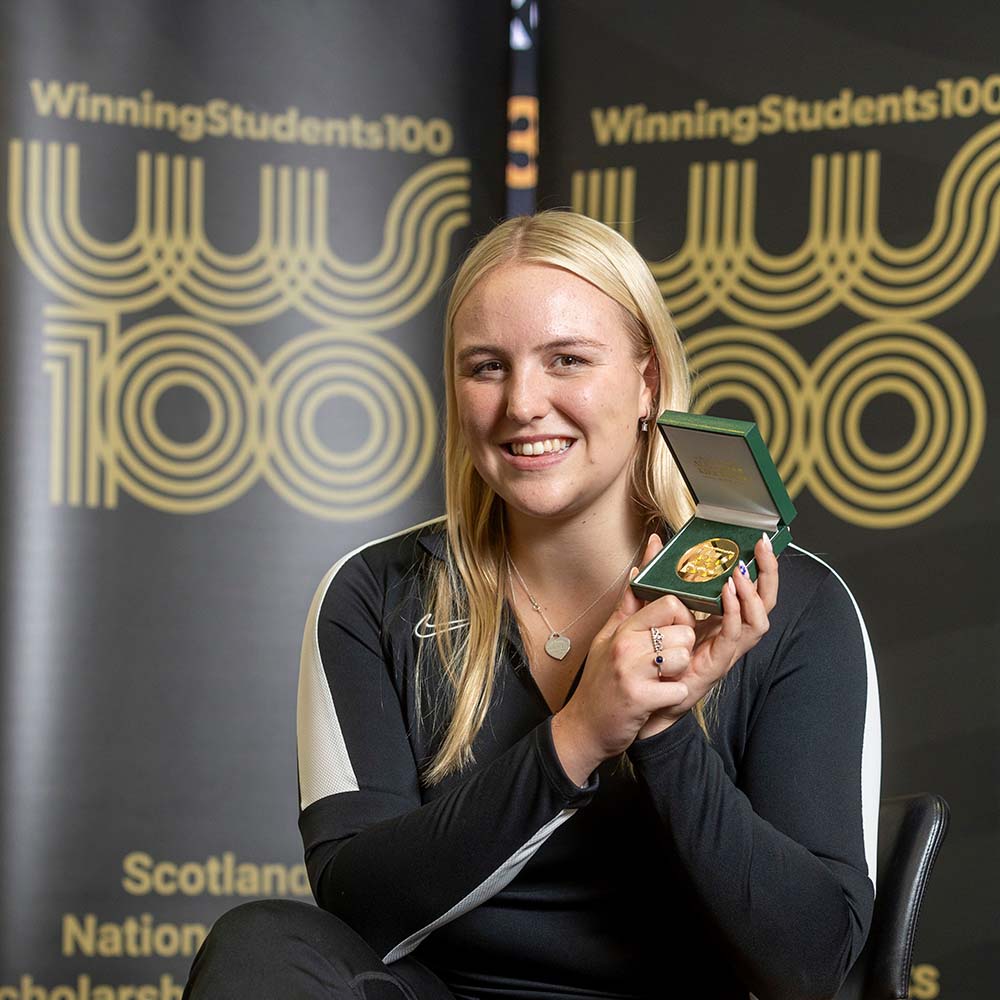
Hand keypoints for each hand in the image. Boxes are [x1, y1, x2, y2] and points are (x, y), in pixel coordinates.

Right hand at [551, 538, 696, 784]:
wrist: (583, 727)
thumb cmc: (599, 682)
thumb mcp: (607, 638)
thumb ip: (627, 606)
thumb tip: (638, 571)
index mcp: (622, 628)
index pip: (667, 603)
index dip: (681, 617)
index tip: (676, 630)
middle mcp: (624, 644)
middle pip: (684, 630)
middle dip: (683, 647)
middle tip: (665, 662)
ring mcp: (631, 670)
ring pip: (684, 656)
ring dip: (679, 673)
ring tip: (659, 680)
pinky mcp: (640, 697)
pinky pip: (679, 689)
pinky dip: (674, 697)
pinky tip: (657, 699)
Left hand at [637, 531, 778, 739]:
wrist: (635, 696)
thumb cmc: (646, 653)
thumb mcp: (650, 604)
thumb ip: (654, 575)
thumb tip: (654, 542)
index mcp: (719, 621)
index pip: (752, 592)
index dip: (761, 567)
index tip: (759, 541)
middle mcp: (729, 636)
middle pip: (765, 603)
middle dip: (769, 573)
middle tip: (763, 547)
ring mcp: (725, 651)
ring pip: (757, 621)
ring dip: (752, 593)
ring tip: (740, 571)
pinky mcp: (714, 665)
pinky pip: (733, 636)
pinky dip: (733, 613)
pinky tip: (727, 593)